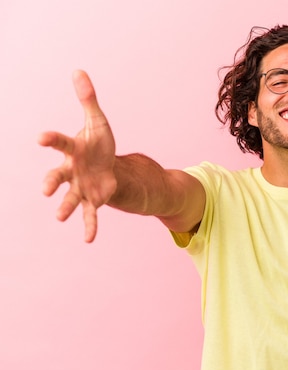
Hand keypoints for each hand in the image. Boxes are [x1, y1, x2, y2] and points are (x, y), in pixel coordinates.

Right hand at [39, 70, 116, 242]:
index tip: (40, 138)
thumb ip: (88, 99)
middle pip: (58, 176)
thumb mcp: (98, 121)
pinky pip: (90, 215)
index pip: (59, 142)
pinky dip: (90, 227)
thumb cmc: (98, 143)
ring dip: (64, 207)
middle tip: (46, 189)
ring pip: (70, 198)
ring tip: (59, 217)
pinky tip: (89, 240)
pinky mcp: (93, 200)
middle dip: (51, 181)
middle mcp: (71, 170)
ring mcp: (80, 187)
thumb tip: (79, 70)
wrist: (107, 164)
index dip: (50, 139)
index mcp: (72, 149)